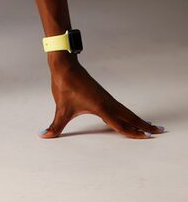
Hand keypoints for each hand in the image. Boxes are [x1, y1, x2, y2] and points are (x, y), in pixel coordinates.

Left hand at [40, 55, 165, 139]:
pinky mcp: (102, 95)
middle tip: (158, 131)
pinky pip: (119, 107)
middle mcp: (106, 102)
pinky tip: (129, 117)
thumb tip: (44, 135)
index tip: (146, 137)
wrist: (65, 64)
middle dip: (143, 125)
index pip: (119, 123)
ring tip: (149, 126)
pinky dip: (128, 113)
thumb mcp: (60, 108)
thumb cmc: (64, 85)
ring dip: (137, 119)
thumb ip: (55, 125)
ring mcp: (105, 97)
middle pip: (129, 116)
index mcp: (100, 107)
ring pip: (125, 111)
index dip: (132, 132)